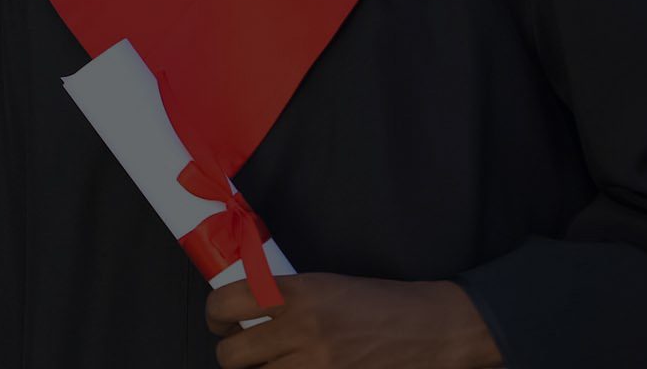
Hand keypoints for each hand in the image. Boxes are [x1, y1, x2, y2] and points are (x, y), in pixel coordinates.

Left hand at [205, 272, 503, 367]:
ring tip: (272, 365)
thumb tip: (246, 311)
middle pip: (232, 355)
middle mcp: (302, 330)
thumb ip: (284, 297)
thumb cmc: (381, 304)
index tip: (220, 321)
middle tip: (244, 350)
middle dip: (233, 354)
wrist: (432, 330)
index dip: (214, 316)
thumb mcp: (326, 285)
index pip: (226, 303)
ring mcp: (317, 366)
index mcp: (297, 293)